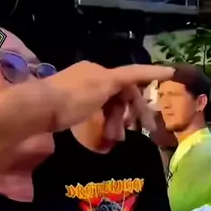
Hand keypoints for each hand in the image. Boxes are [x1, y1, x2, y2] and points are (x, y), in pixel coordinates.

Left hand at [43, 62, 173, 132]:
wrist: (39, 109)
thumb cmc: (73, 98)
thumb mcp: (103, 86)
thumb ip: (125, 79)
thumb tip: (141, 74)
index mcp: (100, 71)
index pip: (132, 73)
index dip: (152, 74)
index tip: (171, 75)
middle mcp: (92, 77)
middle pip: (121, 94)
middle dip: (130, 113)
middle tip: (140, 131)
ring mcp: (81, 91)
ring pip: (109, 105)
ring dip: (117, 122)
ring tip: (116, 140)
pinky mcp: (71, 105)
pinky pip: (97, 113)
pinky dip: (104, 123)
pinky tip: (105, 136)